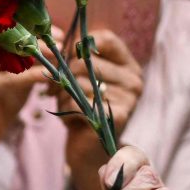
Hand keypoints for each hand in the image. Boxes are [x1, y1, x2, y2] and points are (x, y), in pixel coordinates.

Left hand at [60, 31, 144, 189]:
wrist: (88, 150)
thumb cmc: (82, 110)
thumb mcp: (80, 79)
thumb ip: (75, 58)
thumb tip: (54, 42)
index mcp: (129, 66)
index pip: (105, 39)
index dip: (78, 46)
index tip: (64, 60)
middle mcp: (134, 79)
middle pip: (86, 60)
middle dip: (63, 75)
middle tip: (55, 91)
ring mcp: (130, 98)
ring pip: (79, 81)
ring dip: (63, 95)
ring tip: (66, 106)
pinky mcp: (119, 114)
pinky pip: (80, 101)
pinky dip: (67, 109)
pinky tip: (72, 118)